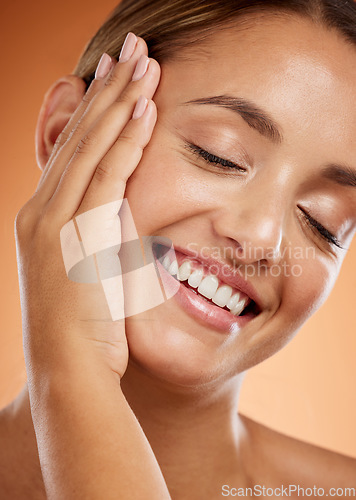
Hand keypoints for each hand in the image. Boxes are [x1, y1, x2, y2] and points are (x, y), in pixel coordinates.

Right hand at [15, 36, 159, 381]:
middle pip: (79, 138)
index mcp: (44, 218)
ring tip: (142, 63)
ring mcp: (52, 221)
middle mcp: (40, 211)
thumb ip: (100, 231)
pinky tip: (144, 108)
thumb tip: (120, 202)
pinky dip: (125, 141)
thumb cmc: (85, 328)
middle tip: (130, 51)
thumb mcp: (90, 270)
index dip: (97, 112)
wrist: (70, 370)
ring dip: (119, 103)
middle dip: (107, 91)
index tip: (118, 79)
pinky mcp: (73, 234)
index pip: (74, 151)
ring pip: (91, 147)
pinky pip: (105, 176)